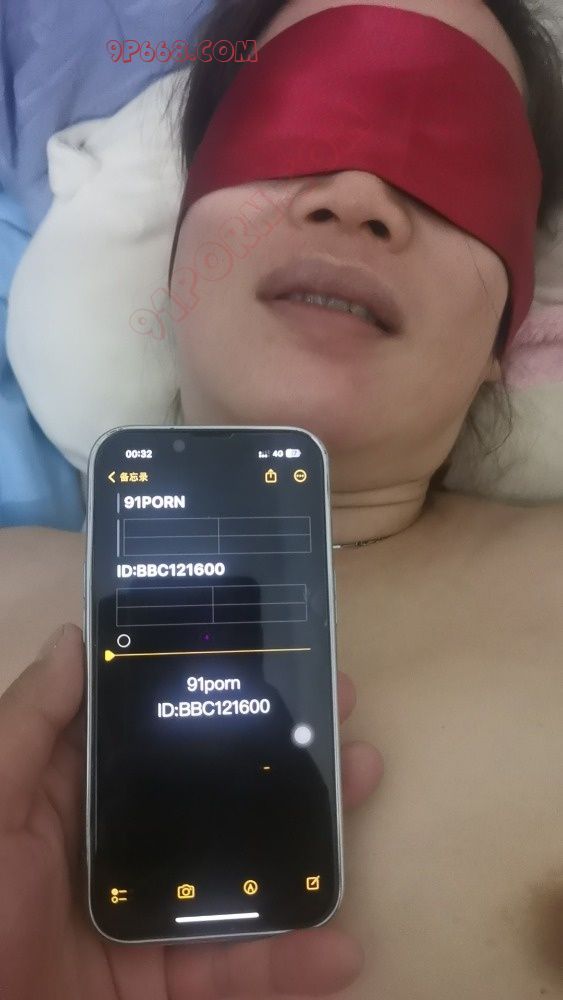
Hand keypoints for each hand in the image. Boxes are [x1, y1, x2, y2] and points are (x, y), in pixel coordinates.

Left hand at [0, 623, 382, 999]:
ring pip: (237, 870)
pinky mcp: (156, 985)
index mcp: (69, 796)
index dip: (208, 692)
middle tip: (338, 708)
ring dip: (306, 834)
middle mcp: (114, 845)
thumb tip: (74, 639)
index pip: (150, 730)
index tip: (269, 657)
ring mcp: (141, 915)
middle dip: (277, 748)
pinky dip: (284, 967)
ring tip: (362, 781)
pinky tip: (339, 950)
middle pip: (210, 790)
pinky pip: (227, 974)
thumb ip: (27, 727)